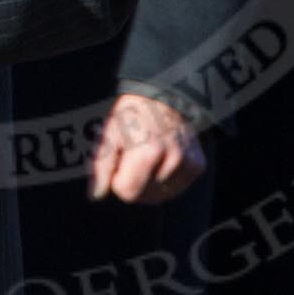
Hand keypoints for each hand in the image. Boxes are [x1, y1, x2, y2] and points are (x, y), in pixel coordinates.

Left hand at [89, 92, 206, 203]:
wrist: (163, 96)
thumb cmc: (131, 114)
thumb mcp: (109, 132)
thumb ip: (101, 165)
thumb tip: (96, 194)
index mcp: (149, 151)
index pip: (128, 193)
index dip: (118, 180)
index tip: (120, 161)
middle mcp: (173, 159)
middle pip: (145, 198)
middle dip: (134, 183)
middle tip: (134, 158)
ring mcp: (188, 163)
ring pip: (162, 196)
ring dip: (151, 183)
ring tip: (149, 157)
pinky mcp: (197, 165)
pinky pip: (177, 189)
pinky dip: (166, 180)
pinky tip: (162, 161)